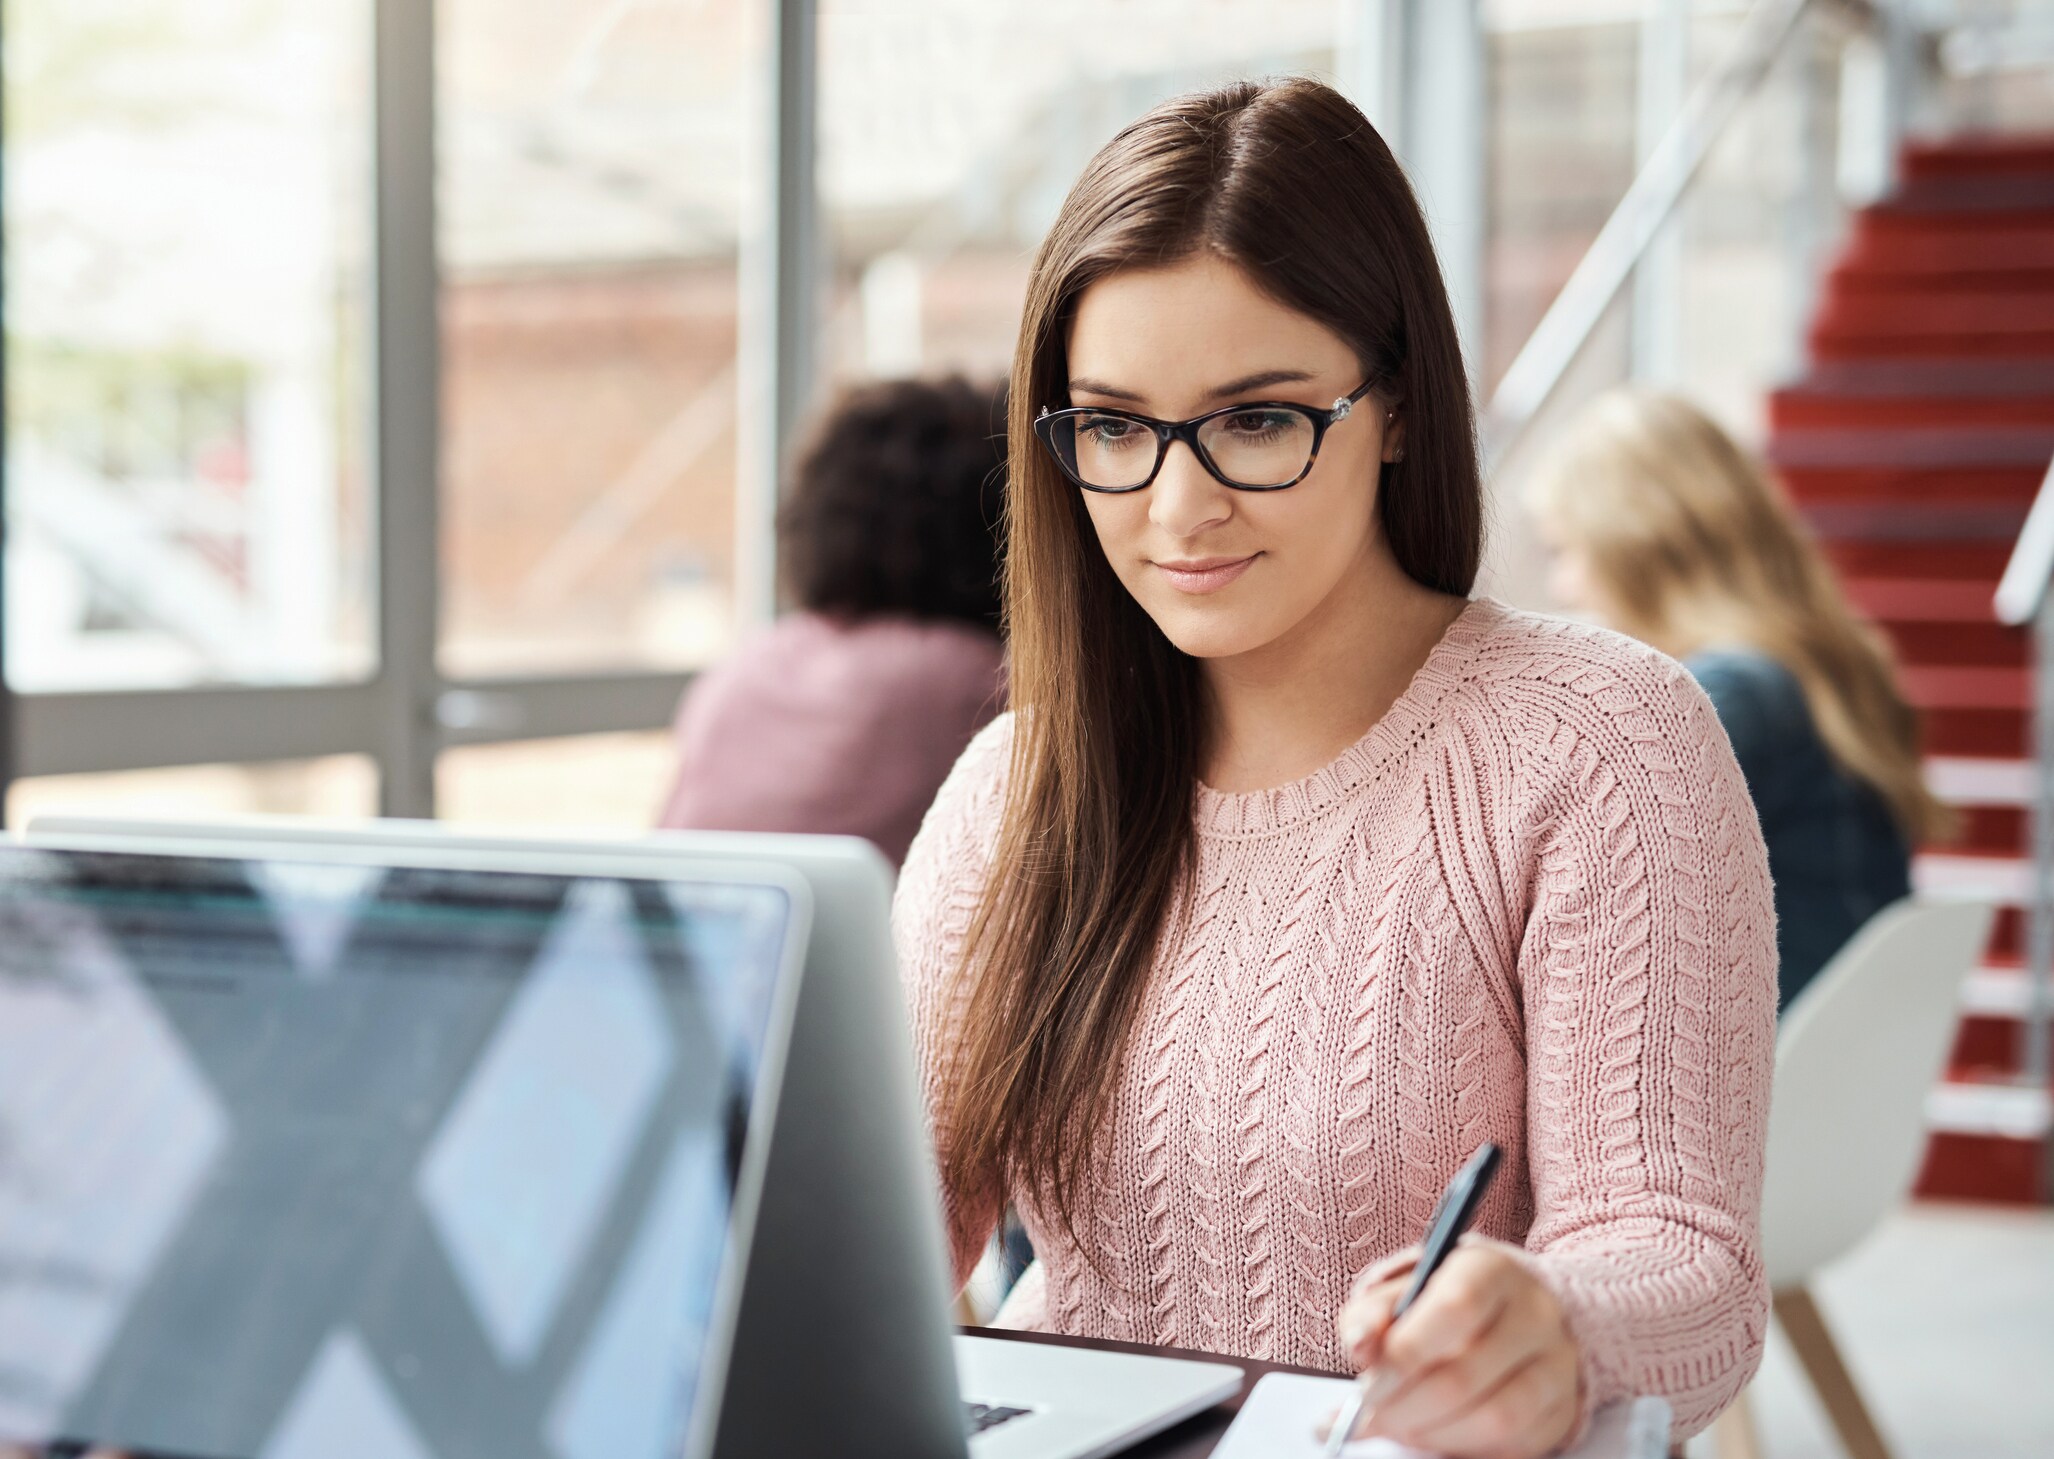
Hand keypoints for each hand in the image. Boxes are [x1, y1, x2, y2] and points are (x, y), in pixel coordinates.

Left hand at [1333, 1240, 1580, 1458]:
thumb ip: (1373, 1314)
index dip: (1404, 1356)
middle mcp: (1536, 1313)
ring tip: (1399, 1430)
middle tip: (1368, 1421)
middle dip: (1405, 1409)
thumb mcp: (1405, 1288)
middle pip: (1467, 1374)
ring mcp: (1558, 1364)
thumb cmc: (1446, 1301)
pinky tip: (1437, 1437)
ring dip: (1434, 1435)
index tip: (1364, 1388)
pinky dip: (1466, 1450)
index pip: (1455, 1309)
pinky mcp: (1565, 1408)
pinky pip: (1516, 1445)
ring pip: (1496, 1418)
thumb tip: (1359, 1347)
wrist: (1520, 1309)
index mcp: (1491, 1270)